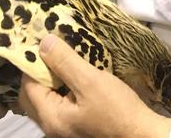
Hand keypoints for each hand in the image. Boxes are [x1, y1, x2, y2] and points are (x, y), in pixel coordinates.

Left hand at [19, 35, 170, 137]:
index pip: (28, 85)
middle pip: (32, 95)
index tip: (44, 43)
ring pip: (45, 99)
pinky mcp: (74, 127)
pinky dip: (60, 88)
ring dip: (50, 79)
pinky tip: (73, 75)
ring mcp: (63, 129)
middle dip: (39, 71)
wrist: (141, 133)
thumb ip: (64, 62)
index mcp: (51, 118)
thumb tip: (43, 42)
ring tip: (63, 59)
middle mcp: (52, 127)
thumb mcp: (90, 81)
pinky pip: (57, 104)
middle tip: (53, 51)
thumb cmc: (116, 108)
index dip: (33, 63)